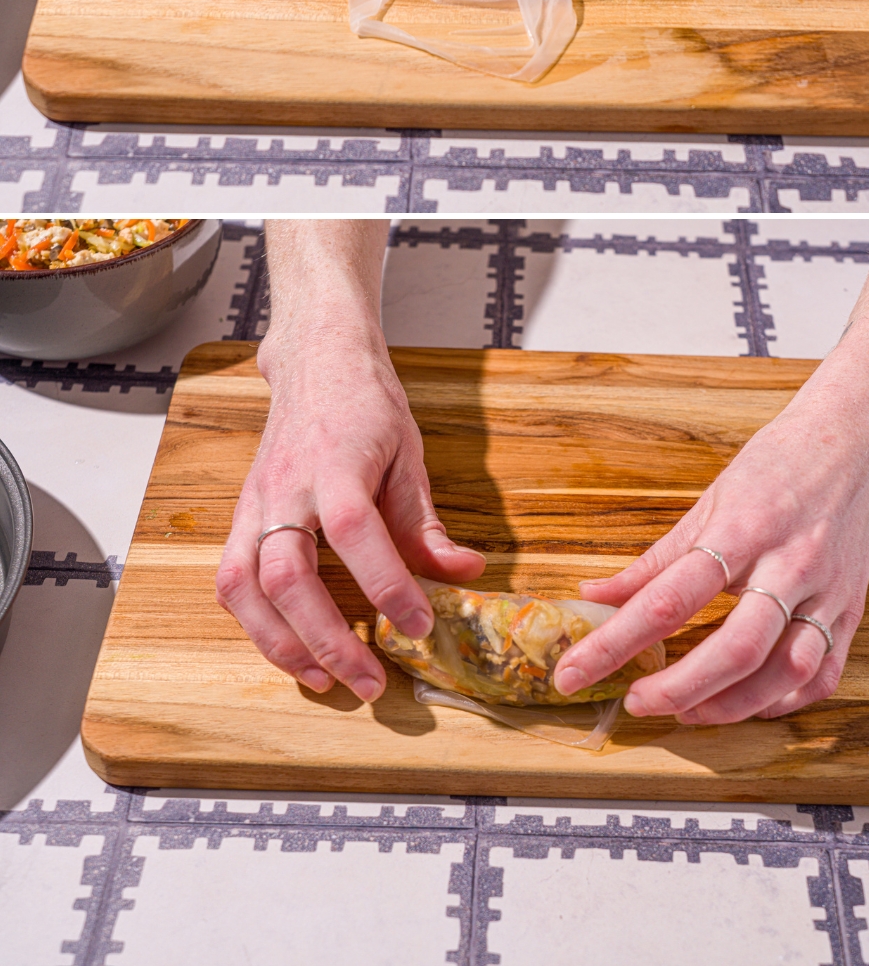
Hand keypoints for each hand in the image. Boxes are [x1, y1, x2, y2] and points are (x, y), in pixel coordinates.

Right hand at [215, 327, 484, 698]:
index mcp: (338, 463)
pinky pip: (230, 578)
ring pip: (244, 585)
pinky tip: (288, 649)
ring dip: (280, 644)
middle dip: (326, 639)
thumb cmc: (365, 403)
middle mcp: (287, 486)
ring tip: (323, 681)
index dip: (386, 584)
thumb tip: (463, 575)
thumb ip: (425, 523)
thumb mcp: (409, 453)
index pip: (356, 531)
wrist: (316, 360)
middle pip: (288, 573)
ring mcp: (256, 502)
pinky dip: (253, 624)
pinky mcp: (241, 515)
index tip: (419, 626)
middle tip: (369, 682)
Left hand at [553, 351, 868, 722]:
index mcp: (741, 529)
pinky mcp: (853, 609)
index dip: (615, 643)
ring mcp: (828, 591)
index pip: (667, 600)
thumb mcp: (710, 498)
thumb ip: (657, 557)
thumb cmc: (777, 462)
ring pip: (784, 671)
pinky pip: (823, 674)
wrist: (856, 437)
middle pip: (734, 647)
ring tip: (686, 712)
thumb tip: (594, 593)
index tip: (574, 673)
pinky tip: (748, 704)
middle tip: (636, 703)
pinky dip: (783, 701)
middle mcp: (789, 564)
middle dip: (678, 688)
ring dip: (730, 705)